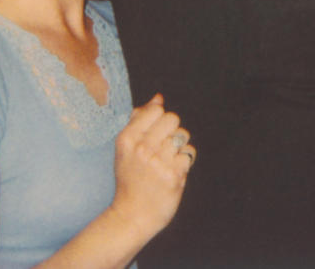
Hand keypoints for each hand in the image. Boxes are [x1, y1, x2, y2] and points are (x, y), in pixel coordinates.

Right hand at [109, 94, 195, 241]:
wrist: (132, 215)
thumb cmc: (130, 179)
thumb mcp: (124, 148)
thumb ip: (139, 120)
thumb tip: (158, 98)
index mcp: (127, 139)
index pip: (155, 110)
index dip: (159, 119)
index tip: (154, 133)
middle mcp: (142, 148)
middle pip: (172, 118)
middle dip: (172, 130)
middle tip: (164, 146)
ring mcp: (159, 161)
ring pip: (183, 135)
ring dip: (179, 147)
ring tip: (168, 160)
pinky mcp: (174, 174)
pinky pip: (189, 153)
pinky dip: (184, 161)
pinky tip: (174, 170)